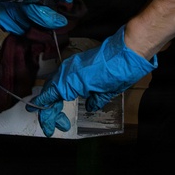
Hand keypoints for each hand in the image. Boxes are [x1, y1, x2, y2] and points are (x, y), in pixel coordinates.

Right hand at [27, 26, 156, 135]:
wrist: (127, 50)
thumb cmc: (118, 70)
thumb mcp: (106, 93)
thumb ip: (94, 101)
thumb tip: (90, 106)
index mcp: (71, 80)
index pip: (50, 98)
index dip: (46, 113)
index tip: (46, 125)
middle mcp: (68, 71)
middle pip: (50, 91)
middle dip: (51, 109)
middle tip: (57, 124)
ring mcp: (73, 64)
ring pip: (55, 84)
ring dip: (55, 100)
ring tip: (61, 114)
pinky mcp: (79, 61)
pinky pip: (64, 76)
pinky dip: (62, 89)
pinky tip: (68, 97)